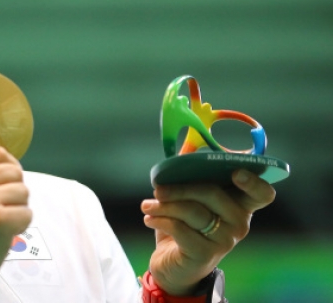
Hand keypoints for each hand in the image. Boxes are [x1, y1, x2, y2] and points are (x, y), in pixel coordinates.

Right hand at [0, 146, 31, 293]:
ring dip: (19, 208)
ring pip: (23, 191)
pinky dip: (21, 225)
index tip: (8, 180)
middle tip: (5, 207)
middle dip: (15, 190)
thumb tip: (3, 161)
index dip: (9, 165)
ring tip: (2, 221)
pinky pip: (27, 213)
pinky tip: (5, 233)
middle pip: (14, 171)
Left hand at [141, 169, 275, 294]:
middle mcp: (239, 223)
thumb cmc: (184, 225)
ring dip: (163, 205)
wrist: (173, 264)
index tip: (235, 172)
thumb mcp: (188, 197)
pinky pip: (180, 228)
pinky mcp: (204, 254)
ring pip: (192, 210)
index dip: (254, 182)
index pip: (263, 194)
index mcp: (240, 204)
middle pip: (213, 193)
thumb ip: (191, 171)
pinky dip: (160, 220)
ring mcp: (225, 240)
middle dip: (179, 188)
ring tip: (147, 205)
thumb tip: (187, 144)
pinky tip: (149, 219)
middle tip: (157, 189)